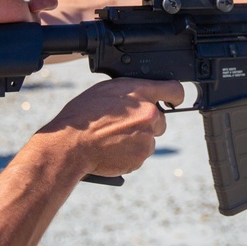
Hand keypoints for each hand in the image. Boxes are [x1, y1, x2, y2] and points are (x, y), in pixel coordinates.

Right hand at [39, 78, 183, 177]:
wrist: (71, 145)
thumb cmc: (83, 116)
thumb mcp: (106, 90)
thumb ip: (130, 92)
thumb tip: (140, 96)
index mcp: (139, 92)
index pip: (173, 89)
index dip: (175, 96)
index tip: (175, 100)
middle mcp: (148, 113)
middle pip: (160, 119)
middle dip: (147, 123)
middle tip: (123, 126)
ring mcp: (146, 136)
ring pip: (150, 138)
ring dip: (138, 139)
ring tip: (113, 138)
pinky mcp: (141, 156)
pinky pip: (141, 154)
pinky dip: (131, 154)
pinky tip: (113, 149)